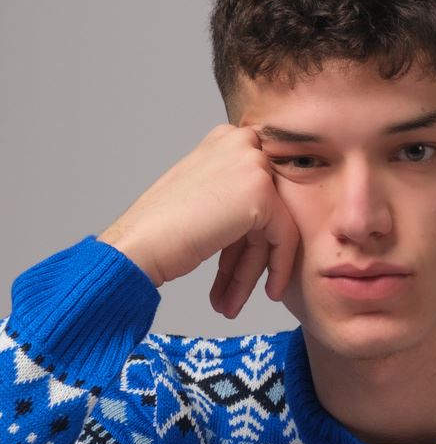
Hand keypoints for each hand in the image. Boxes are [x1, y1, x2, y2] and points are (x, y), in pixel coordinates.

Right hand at [98, 123, 300, 317]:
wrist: (142, 242)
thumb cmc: (160, 226)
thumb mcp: (204, 196)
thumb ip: (233, 194)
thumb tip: (259, 213)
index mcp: (225, 139)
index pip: (252, 194)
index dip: (244, 238)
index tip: (234, 269)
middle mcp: (241, 143)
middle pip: (264, 212)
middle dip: (247, 259)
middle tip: (233, 295)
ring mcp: (252, 165)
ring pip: (274, 229)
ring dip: (252, 272)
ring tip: (233, 304)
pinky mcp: (262, 192)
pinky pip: (285, 237)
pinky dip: (279, 268)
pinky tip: (270, 293)